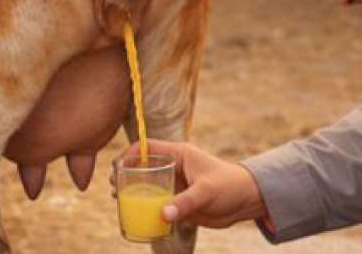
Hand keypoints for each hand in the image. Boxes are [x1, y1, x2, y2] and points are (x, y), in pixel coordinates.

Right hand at [115, 140, 269, 228]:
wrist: (246, 201)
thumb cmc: (230, 187)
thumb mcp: (207, 192)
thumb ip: (185, 202)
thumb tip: (163, 214)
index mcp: (179, 154)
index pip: (147, 147)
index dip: (130, 154)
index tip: (117, 167)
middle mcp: (174, 167)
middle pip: (142, 166)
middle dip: (126, 175)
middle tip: (114, 188)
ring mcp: (175, 183)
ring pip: (147, 184)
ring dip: (133, 191)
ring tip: (118, 199)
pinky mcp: (179, 199)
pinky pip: (157, 200)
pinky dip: (145, 205)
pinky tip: (136, 213)